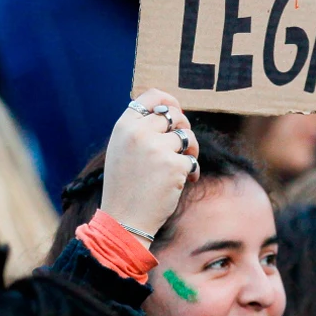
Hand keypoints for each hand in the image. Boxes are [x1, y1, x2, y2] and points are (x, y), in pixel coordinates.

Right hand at [100, 89, 198, 246]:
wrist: (124, 219)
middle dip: (183, 128)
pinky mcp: (173, 165)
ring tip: (183, 166)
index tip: (177, 110)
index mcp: (124, 126)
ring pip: (187, 136)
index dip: (169, 100)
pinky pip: (193, 160)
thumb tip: (171, 112)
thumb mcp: (122, 150)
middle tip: (183, 147)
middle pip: (174, 115)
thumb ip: (140, 130)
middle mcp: (139, 132)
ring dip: (191, 151)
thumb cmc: (125, 186)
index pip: (151, 96)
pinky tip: (186, 182)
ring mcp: (156, 148)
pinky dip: (193, 171)